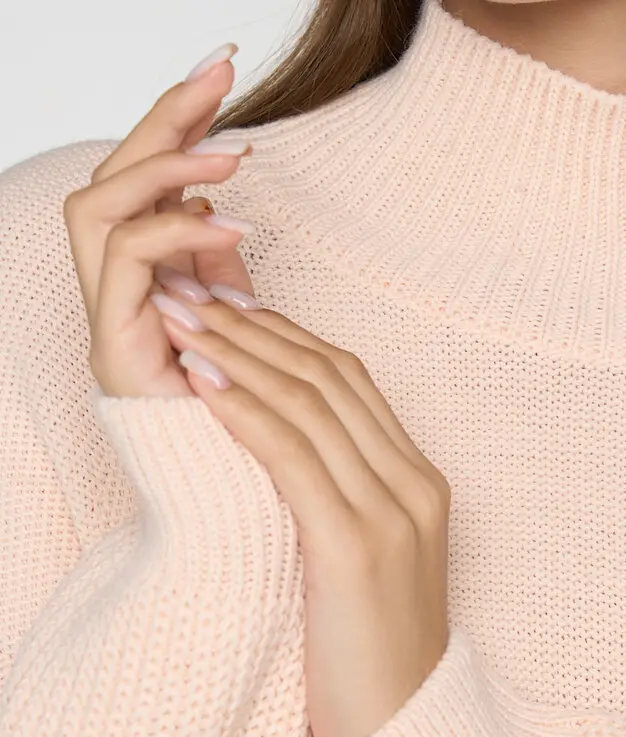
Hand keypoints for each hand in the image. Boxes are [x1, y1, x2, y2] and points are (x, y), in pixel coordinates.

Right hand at [62, 41, 254, 398]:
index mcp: (142, 280)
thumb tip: (220, 207)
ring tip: (232, 153)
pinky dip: (175, 232)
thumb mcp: (238, 320)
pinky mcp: (113, 346)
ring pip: (98, 208)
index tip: (223, 74)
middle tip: (219, 68)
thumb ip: (220, 265)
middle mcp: (113, 292)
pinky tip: (229, 221)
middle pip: (111, 180)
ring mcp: (107, 318)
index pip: (142, 184)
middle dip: (164, 118)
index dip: (175, 124)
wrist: (232, 489)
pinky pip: (125, 261)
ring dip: (164, 169)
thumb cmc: (238, 411)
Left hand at [155, 284, 451, 736]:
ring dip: (241, 355)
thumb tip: (269, 447)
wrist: (402, 735)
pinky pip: (295, 459)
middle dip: (255, 328)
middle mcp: (414, 487)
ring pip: (313, 406)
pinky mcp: (357, 550)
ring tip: (183, 319)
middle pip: (331, 378)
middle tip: (190, 291)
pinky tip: (204, 383)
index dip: (283, 335)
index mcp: (419, 484)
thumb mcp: (358, 562)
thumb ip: (335, 497)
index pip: (349, 381)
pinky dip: (247, 413)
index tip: (226, 307)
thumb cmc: (369, 656)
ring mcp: (393, 516)